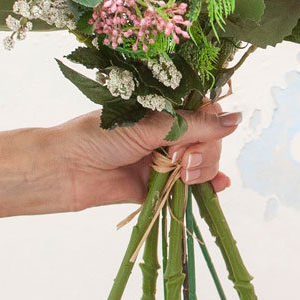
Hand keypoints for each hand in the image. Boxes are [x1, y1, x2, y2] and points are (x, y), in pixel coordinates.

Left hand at [58, 104, 239, 211]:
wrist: (64, 170)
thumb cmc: (99, 136)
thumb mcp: (149, 125)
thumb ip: (194, 125)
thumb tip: (236, 119)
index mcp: (162, 110)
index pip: (204, 112)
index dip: (212, 123)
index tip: (202, 135)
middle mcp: (165, 133)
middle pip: (208, 140)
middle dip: (205, 152)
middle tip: (184, 161)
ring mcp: (162, 161)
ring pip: (200, 165)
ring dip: (202, 170)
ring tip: (184, 176)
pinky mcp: (156, 187)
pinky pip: (187, 189)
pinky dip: (205, 188)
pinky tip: (217, 187)